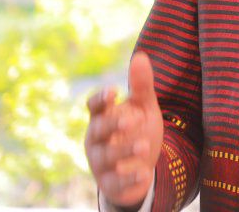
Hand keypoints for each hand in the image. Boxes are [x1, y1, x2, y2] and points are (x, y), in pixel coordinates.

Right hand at [85, 52, 163, 209]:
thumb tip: (140, 55)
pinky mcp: (111, 183)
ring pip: (106, 156)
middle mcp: (97, 139)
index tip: (113, 92)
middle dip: (113, 125)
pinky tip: (143, 172)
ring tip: (144, 145)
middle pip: (98, 130)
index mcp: (103, 117)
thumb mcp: (144, 108)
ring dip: (124, 150)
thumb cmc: (137, 131)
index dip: (100, 99)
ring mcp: (101, 162)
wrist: (142, 167)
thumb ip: (141, 86)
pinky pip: (116, 182)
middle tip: (131, 119)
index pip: (94, 106)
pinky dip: (129, 178)